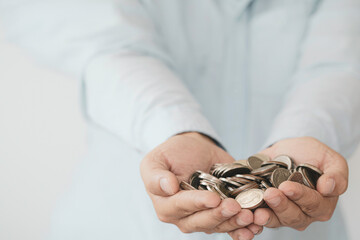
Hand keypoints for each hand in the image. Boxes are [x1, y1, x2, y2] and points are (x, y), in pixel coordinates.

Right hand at [140, 132, 261, 238]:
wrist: (194, 150)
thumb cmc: (172, 154)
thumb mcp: (156, 160)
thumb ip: (156, 176)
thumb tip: (168, 187)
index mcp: (166, 205)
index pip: (181, 206)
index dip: (198, 203)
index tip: (213, 198)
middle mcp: (184, 216)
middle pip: (202, 221)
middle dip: (220, 215)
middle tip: (235, 206)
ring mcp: (204, 217)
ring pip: (219, 226)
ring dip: (235, 223)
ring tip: (250, 216)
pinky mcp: (221, 215)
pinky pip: (231, 226)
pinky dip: (243, 228)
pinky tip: (255, 226)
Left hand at [253, 137, 347, 230]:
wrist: (289, 151)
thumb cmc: (313, 155)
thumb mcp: (330, 159)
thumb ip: (336, 174)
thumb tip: (328, 187)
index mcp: (322, 204)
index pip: (313, 204)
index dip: (300, 196)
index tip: (287, 187)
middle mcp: (304, 214)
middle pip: (293, 216)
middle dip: (281, 205)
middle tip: (270, 194)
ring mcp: (283, 214)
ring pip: (276, 220)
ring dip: (266, 216)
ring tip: (257, 211)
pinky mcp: (267, 210)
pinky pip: (260, 216)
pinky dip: (253, 215)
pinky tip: (247, 211)